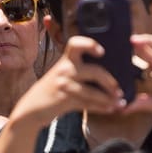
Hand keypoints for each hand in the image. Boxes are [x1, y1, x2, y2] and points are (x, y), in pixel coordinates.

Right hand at [9, 36, 124, 129]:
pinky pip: (88, 104)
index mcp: (65, 59)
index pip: (76, 43)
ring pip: (93, 92)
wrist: (32, 108)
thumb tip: (106, 71)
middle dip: (110, 82)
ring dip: (109, 99)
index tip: (102, 52)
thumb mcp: (60, 73)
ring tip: (119, 103)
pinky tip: (110, 109)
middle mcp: (65, 69)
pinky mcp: (65, 100)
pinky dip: (101, 108)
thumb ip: (77, 68)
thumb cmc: (51, 89)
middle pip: (95, 71)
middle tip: (119, 90)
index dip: (90, 44)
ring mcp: (64, 85)